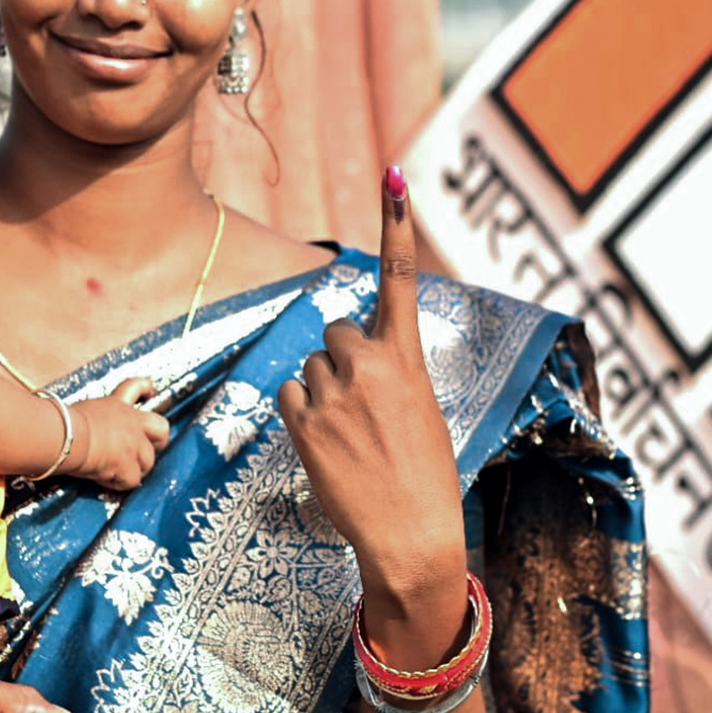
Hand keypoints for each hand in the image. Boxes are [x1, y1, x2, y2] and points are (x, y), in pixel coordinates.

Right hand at [70, 377, 170, 489]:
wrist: (64, 436)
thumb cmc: (63, 423)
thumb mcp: (83, 411)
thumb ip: (96, 418)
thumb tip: (85, 430)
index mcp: (117, 405)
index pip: (136, 387)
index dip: (145, 388)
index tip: (149, 391)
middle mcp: (131, 423)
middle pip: (161, 428)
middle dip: (158, 441)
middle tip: (146, 449)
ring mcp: (133, 445)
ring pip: (148, 462)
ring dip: (135, 468)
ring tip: (116, 472)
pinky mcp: (128, 465)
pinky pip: (131, 480)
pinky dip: (119, 483)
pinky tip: (105, 480)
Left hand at [276, 167, 466, 589]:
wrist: (411, 536)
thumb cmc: (423, 475)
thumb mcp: (420, 409)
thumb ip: (388, 371)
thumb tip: (346, 352)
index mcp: (406, 358)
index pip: (401, 278)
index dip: (397, 223)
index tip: (396, 177)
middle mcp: (367, 365)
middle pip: (335, 331)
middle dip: (342, 357)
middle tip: (363, 405)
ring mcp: (332, 393)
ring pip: (311, 366)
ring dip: (323, 391)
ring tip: (351, 436)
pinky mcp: (302, 423)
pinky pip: (288, 394)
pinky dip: (301, 413)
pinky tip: (327, 444)